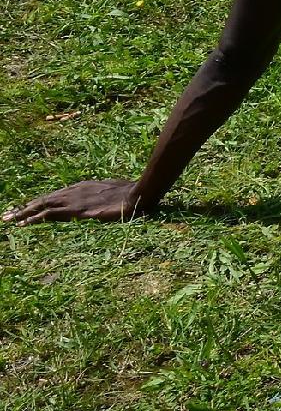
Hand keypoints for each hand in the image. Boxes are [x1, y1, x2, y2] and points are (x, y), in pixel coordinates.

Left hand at [4, 179, 147, 223]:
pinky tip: (23, 224)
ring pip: (42, 205)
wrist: (138, 194)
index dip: (39, 202)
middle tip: (6, 215)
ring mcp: (73, 200)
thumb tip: (101, 201)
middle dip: (24, 207)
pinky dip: (34, 218)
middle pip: (44, 199)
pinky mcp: (75, 210)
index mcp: (82, 187)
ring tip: (8, 219)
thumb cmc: (130, 194)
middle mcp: (74, 191)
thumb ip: (102, 196)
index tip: (25, 208)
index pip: (55, 195)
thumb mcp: (112, 193)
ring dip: (23, 212)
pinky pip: (49, 214)